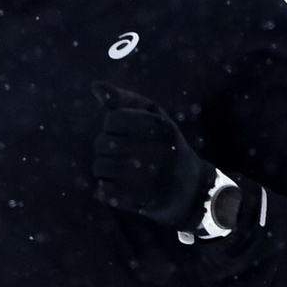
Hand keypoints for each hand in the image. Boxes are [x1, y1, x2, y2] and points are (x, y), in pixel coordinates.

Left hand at [95, 102, 215, 230]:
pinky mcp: (140, 201)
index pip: (112, 120)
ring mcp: (147, 178)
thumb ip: (124, 101)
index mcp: (158, 127)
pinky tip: (117, 185)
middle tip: (119, 153)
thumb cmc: (166, 146)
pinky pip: (104, 190)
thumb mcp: (153, 117)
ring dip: (103, 168)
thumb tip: (95, 86)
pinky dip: (104, 188)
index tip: (123, 132)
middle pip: (102, 143)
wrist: (190, 189)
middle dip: (105, 147)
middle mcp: (154, 151)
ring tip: (117, 170)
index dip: (112, 126)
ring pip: (100, 167)